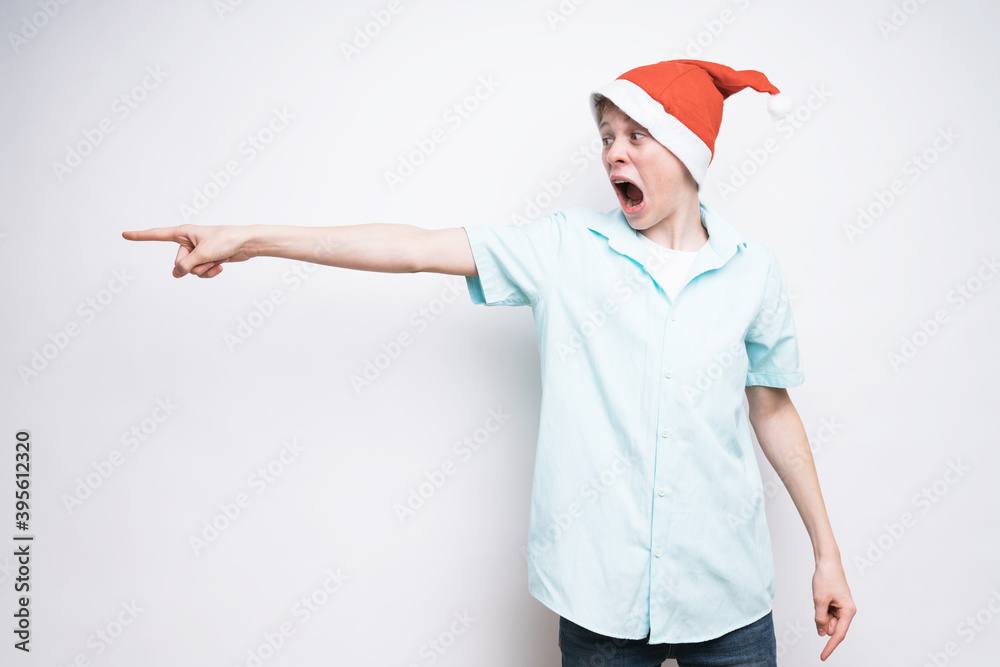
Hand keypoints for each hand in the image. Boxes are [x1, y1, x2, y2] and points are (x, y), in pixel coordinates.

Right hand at [122, 224, 254, 277]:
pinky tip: (221, 265)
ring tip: (218, 259)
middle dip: (195, 265)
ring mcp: (196, 252)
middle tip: (210, 256)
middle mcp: (187, 242)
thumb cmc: (226, 241)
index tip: (124, 234)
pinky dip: (210, 272)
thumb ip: (186, 265)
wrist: (246, 244)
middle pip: (179, 263)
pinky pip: (200, 273)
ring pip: (190, 271)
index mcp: (183, 232)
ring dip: (205, 269)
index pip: (157, 235)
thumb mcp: (203, 254)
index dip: (140, 236)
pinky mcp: (205, 260)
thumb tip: (175, 274)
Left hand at [812, 557, 856, 660]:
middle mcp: (847, 611)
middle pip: (831, 627)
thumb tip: (821, 633)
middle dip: (822, 620)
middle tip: (820, 602)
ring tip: (820, 597)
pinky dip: (820, 609)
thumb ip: (820, 618)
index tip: (822, 657)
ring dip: (820, 613)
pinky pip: (825, 613)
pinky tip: (820, 597)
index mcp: (848, 611)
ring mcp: (841, 608)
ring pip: (827, 621)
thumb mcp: (819, 599)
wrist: (827, 562)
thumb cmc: (826, 578)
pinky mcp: (836, 604)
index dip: (830, 647)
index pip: (838, 634)